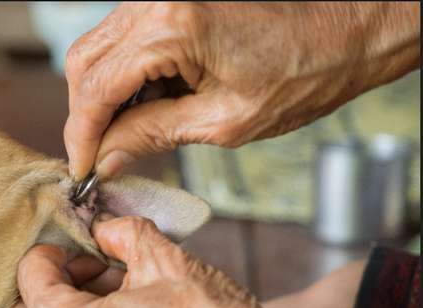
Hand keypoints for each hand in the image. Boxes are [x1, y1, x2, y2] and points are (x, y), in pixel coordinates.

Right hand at [64, 2, 420, 179]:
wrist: (347, 30)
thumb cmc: (304, 72)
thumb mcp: (224, 121)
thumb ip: (153, 136)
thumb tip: (106, 157)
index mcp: (171, 28)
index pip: (96, 87)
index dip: (81, 135)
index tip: (81, 169)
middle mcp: (155, 1)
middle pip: (85, 63)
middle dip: (85, 116)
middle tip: (98, 157)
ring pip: (98, 50)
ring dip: (103, 97)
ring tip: (125, 135)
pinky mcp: (168, 1)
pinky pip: (123, 41)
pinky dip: (123, 78)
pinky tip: (142, 107)